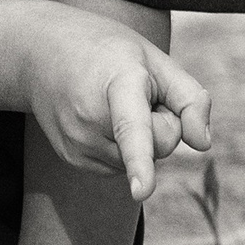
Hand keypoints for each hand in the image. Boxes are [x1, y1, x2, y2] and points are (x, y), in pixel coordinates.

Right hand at [17, 4, 211, 201]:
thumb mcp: (155, 59)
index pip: (132, 128)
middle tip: (132, 93)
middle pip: (160, 147)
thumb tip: (202, 145)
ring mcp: (76, 141)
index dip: (139, 162)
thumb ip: (191, 98)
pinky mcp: (72, 158)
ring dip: (140, 139)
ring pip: (140, 162)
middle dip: (161, 124)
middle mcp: (90, 117)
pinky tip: (99, 119)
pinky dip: (121, 147)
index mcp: (117, 84)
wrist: (41, 52)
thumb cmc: (108, 53)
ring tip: (110, 103)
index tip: (141, 192)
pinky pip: (121, 166)